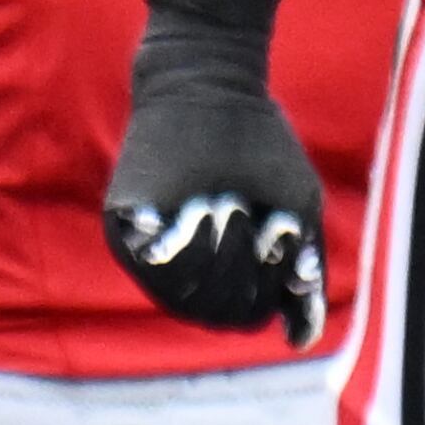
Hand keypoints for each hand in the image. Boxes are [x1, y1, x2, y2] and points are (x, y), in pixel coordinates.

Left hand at [105, 0, 326, 348]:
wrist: (208, 82)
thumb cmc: (258, 147)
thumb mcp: (295, 211)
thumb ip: (303, 275)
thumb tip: (295, 342)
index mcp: (219, 269)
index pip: (239, 317)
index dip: (264, 287)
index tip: (273, 235)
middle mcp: (175, 265)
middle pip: (214, 311)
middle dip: (243, 268)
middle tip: (247, 213)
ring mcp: (145, 245)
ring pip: (185, 294)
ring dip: (220, 254)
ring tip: (225, 205)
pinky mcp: (121, 219)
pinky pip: (152, 262)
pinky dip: (188, 241)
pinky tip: (201, 207)